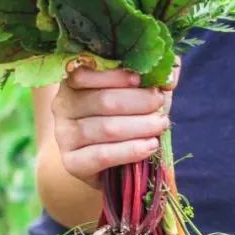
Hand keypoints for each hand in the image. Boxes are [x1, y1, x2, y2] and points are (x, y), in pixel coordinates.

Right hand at [51, 67, 178, 188]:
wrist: (109, 161)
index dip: (114, 76)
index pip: (85, 74)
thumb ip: (152, 76)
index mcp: (72, 83)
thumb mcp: (138, 93)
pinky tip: (150, 146)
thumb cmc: (124, 117)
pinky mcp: (72, 162)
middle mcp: (62, 106)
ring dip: (140, 126)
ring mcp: (64, 136)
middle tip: (160, 105)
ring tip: (161, 125)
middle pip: (103, 101)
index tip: (140, 79)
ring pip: (106, 128)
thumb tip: (171, 71)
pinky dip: (130, 150)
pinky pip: (102, 155)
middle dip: (138, 102)